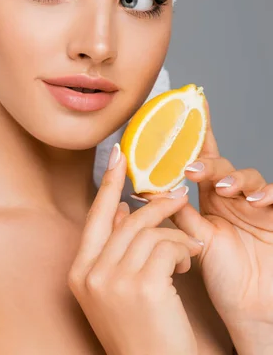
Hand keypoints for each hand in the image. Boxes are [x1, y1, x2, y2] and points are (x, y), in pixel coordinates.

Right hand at [68, 143, 201, 354]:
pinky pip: (167, 246)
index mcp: (79, 273)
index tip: (117, 154)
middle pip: (127, 220)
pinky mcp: (143, 286)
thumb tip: (124, 208)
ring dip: (175, 235)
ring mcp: (114, 280)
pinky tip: (188, 266)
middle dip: (156, 204)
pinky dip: (183, 250)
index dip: (107, 183)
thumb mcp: (115, 290)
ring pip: (150, 231)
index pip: (96, 216)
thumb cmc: (138, 332)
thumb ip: (115, 249)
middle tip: (178, 194)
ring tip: (188, 248)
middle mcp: (91, 274)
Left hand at [132, 99, 272, 349]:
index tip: (193, 102)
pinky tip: (255, 200)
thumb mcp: (195, 240)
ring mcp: (254, 206)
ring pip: (247, 175)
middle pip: (221, 164)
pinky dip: (266, 193)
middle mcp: (231, 197)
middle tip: (193, 169)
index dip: (198, 131)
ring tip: (222, 189)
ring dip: (234, 177)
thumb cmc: (223, 277)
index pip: (200, 159)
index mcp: (209, 199)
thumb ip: (178, 213)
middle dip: (209, 161)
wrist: (252, 310)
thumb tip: (151, 188)